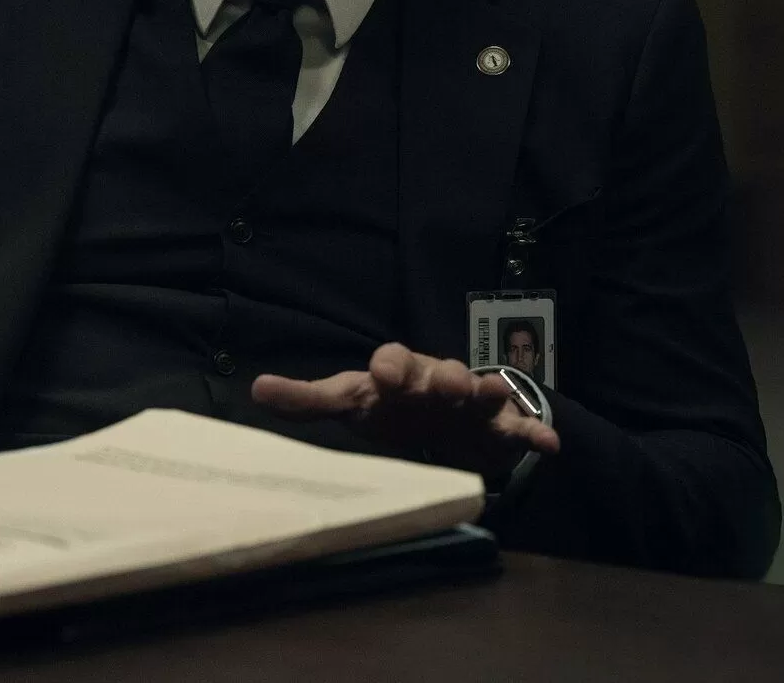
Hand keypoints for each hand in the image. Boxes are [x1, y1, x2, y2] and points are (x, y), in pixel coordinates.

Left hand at [250, 342, 560, 480]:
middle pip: (439, 371)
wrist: (441, 423)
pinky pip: (518, 428)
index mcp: (397, 373)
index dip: (387, 365)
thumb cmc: (389, 408)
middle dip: (442, 375)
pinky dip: (533, 433)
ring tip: (489, 393)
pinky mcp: (499, 428)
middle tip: (446, 383)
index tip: (383, 374)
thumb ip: (308, 400)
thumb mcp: (350, 403)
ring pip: (479, 392)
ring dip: (485, 392)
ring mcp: (470, 402)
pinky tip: (549, 445)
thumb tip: (256, 388)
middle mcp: (435, 380)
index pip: (390, 359)